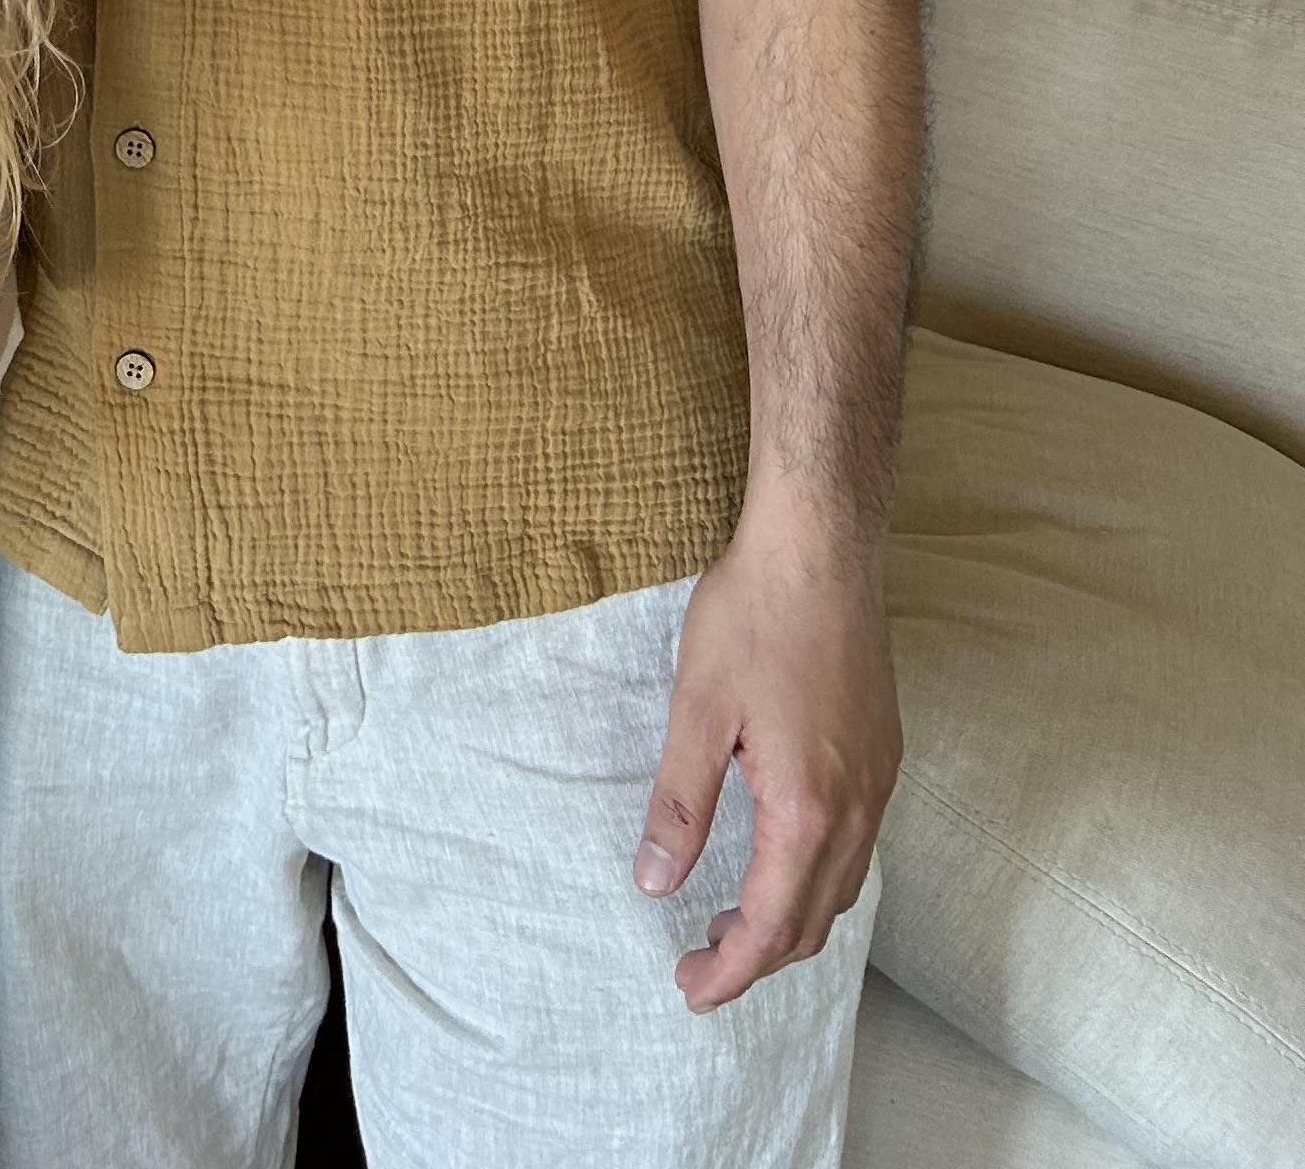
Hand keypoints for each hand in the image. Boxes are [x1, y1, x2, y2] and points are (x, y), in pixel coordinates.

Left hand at [636, 506, 900, 1010]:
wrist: (820, 547)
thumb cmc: (753, 617)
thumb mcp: (695, 708)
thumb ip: (679, 805)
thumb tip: (655, 883)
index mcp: (808, 808)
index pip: (772, 925)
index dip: (731, 970)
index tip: (690, 991)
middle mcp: (857, 807)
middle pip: (814, 920)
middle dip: (758, 957)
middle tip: (699, 966)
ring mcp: (879, 781)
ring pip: (842, 887)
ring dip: (791, 920)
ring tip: (731, 923)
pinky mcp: (883, 754)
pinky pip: (857, 847)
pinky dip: (817, 878)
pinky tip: (779, 859)